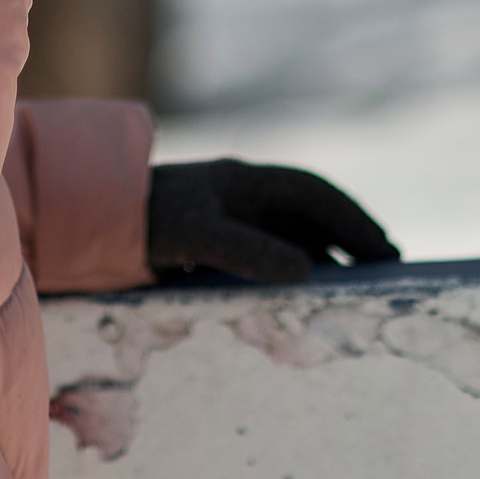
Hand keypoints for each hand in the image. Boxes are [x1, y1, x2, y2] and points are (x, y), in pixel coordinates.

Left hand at [146, 159, 398, 283]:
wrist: (93, 223)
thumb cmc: (146, 222)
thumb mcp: (199, 235)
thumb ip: (250, 250)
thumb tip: (306, 271)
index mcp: (246, 181)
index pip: (316, 194)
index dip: (354, 220)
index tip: (386, 250)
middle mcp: (243, 195)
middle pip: (310, 215)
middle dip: (349, 239)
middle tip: (385, 273)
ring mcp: (230, 217)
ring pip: (292, 234)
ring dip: (325, 257)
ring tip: (355, 290)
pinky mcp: (214, 243)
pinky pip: (268, 253)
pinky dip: (294, 271)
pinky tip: (303, 297)